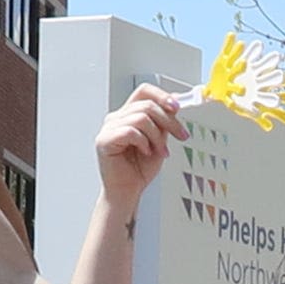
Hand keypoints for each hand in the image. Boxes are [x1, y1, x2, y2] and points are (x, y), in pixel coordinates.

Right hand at [94, 82, 186, 217]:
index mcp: (128, 114)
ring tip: (160, 151)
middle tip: (180, 135)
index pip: (144, 92)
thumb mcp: (159, 139)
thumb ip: (164, 121)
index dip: (162, 96)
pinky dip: (144, 143)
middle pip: (147, 104)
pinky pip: (130, 131)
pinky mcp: (104, 141)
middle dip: (169, 121)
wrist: (128, 191)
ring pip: (141, 118)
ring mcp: (108, 128)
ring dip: (157, 136)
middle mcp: (116, 118)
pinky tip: (145, 152)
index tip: (177, 108)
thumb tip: (174, 101)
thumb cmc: (139, 168)